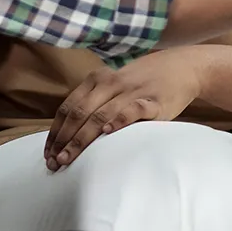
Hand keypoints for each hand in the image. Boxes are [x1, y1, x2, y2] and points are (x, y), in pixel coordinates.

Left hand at [45, 48, 210, 169]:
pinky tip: (108, 133)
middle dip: (64, 140)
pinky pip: (133, 110)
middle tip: (54, 162)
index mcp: (97, 79)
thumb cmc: (144, 82)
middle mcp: (110, 83)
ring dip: (82, 139)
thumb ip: (95, 102)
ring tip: (70, 158)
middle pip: (79, 114)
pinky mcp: (154, 101)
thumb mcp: (115, 85)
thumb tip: (68, 132)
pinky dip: (119, 121)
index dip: (55, 132)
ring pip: (100, 116)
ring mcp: (132, 91)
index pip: (68, 108)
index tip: (48, 153)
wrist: (183, 68)